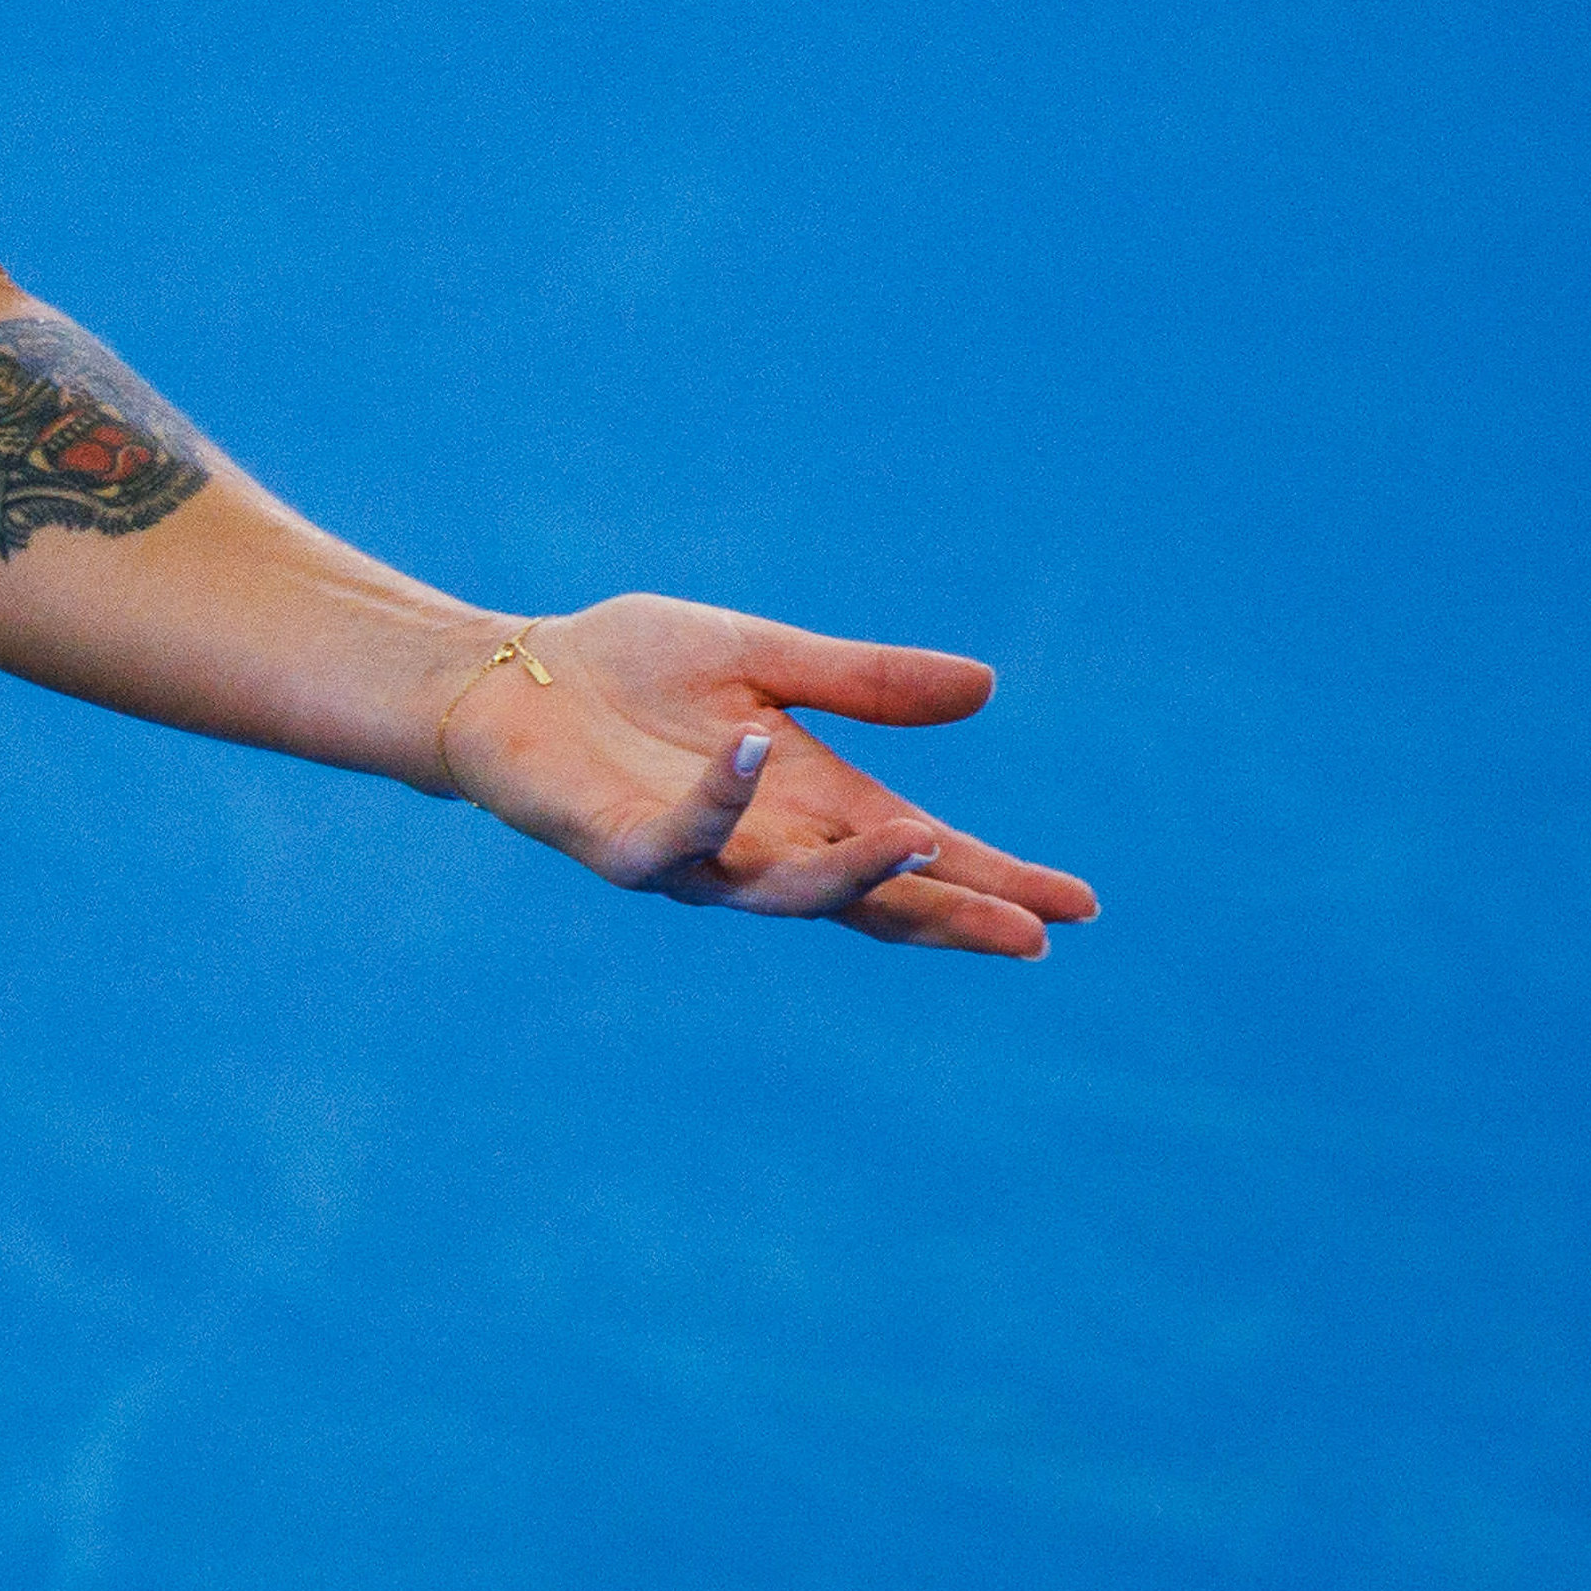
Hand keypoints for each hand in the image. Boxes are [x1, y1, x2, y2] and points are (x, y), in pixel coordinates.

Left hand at [434, 592, 1096, 958]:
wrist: (511, 674)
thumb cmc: (632, 671)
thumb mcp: (763, 659)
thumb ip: (862, 680)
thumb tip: (985, 686)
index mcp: (812, 805)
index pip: (922, 857)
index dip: (995, 882)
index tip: (1079, 906)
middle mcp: (763, 845)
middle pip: (873, 899)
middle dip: (950, 913)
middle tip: (1031, 931)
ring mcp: (693, 856)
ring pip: (784, 890)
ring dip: (851, 872)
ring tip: (921, 843)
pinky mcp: (618, 846)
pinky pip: (676, 839)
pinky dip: (717, 799)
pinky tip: (752, 751)